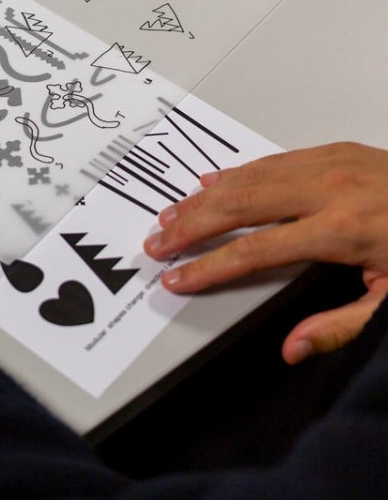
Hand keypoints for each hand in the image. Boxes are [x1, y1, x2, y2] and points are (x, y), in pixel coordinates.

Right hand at [144, 143, 387, 363]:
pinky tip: (210, 182)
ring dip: (202, 198)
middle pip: (238, 207)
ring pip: (246, 179)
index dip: (208, 267)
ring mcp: (325, 165)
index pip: (254, 252)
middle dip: (190, 227)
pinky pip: (268, 160)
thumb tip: (291, 348)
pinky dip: (233, 173)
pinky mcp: (329, 151)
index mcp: (340, 231)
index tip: (178, 277)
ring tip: (171, 215)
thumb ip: (341, 325)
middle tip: (157, 242)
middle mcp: (325, 191)